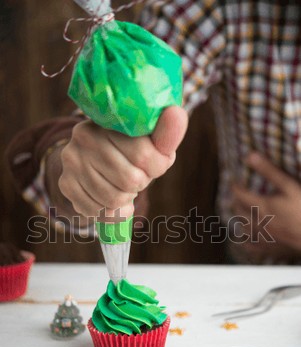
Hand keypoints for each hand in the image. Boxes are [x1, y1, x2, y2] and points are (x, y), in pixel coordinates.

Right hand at [58, 107, 187, 221]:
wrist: (93, 159)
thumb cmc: (130, 150)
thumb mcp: (150, 141)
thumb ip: (165, 133)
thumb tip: (176, 113)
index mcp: (110, 120)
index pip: (144, 155)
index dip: (157, 167)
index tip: (155, 164)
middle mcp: (84, 136)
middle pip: (131, 180)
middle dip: (141, 183)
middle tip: (136, 175)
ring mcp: (72, 161)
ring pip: (114, 199)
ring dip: (126, 198)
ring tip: (122, 186)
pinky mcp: (66, 184)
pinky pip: (99, 212)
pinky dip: (111, 211)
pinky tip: (109, 198)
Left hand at [232, 152, 300, 260]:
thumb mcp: (289, 186)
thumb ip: (270, 171)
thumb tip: (250, 156)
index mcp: (262, 206)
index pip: (241, 195)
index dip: (235, 187)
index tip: (233, 182)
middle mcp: (258, 222)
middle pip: (240, 212)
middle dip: (237, 202)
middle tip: (236, 197)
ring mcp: (264, 237)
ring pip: (244, 229)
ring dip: (240, 221)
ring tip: (240, 216)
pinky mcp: (271, 248)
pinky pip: (252, 247)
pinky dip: (246, 243)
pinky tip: (244, 243)